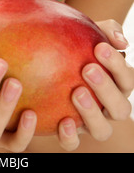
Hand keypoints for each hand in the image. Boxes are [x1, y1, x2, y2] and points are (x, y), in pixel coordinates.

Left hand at [57, 19, 133, 150]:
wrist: (48, 61)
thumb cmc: (75, 45)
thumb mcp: (90, 33)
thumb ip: (107, 30)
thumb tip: (121, 40)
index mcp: (117, 84)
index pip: (127, 78)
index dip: (117, 64)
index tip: (99, 46)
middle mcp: (109, 106)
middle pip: (120, 108)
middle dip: (106, 88)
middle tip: (88, 68)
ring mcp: (91, 122)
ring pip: (102, 130)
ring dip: (92, 113)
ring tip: (76, 92)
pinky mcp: (71, 133)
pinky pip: (73, 143)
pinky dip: (70, 136)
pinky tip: (62, 121)